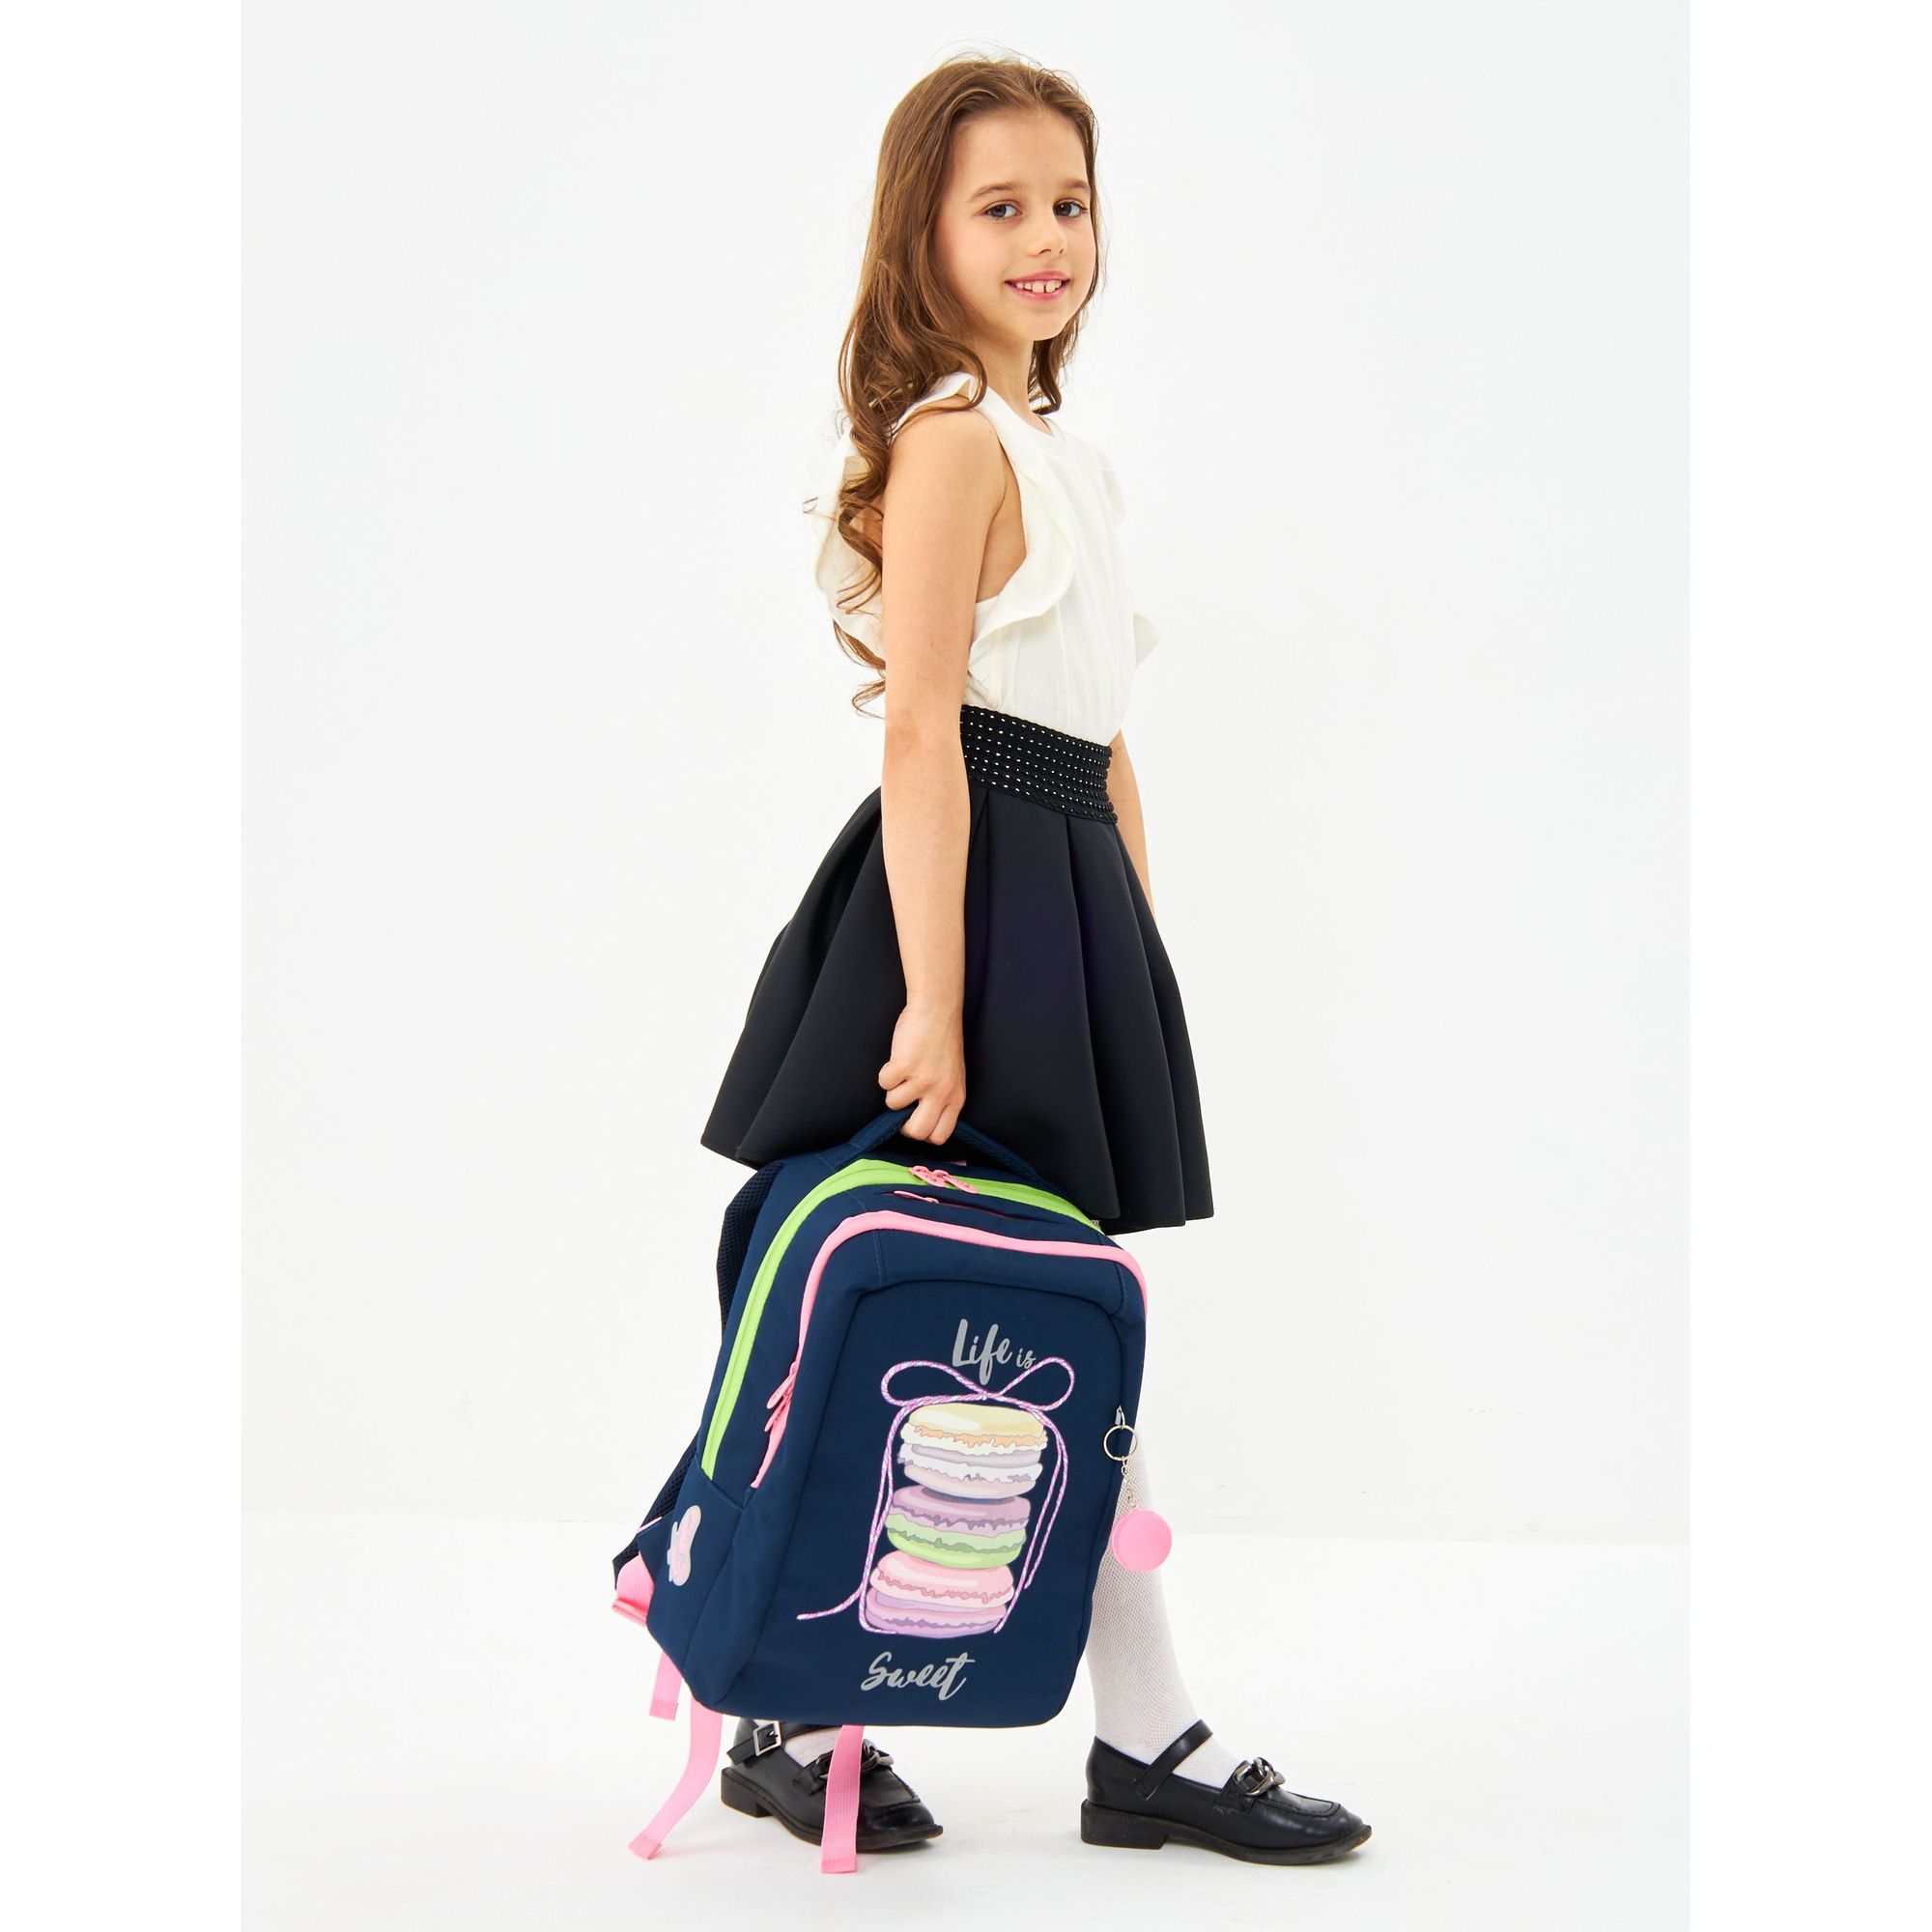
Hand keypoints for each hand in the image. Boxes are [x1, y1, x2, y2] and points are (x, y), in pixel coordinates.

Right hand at [878, 1002, 966, 1144]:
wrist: (937, 1010)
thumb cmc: (942, 1042)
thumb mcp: (953, 1076)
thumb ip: (942, 1099)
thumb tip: (919, 1120)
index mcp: (956, 1097)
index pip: (939, 1135)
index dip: (923, 1132)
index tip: (915, 1120)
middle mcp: (941, 1092)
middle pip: (916, 1131)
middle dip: (902, 1124)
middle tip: (902, 1105)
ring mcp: (922, 1080)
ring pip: (893, 1104)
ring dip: (892, 1089)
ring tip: (903, 1071)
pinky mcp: (904, 1066)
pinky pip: (883, 1083)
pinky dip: (884, 1072)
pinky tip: (897, 1059)